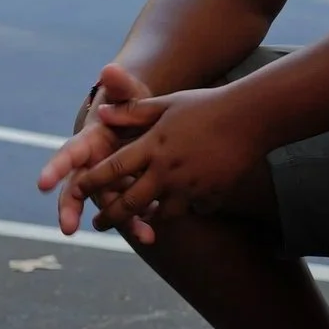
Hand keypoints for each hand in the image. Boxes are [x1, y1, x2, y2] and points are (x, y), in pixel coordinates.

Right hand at [36, 63, 153, 234]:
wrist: (146, 119)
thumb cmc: (131, 104)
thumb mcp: (129, 94)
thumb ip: (120, 85)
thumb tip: (109, 68)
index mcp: (89, 141)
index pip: (69, 154)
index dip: (55, 168)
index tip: (42, 183)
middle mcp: (92, 166)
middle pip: (76, 190)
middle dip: (70, 209)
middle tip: (67, 229)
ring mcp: (108, 183)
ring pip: (107, 206)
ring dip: (121, 222)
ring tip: (141, 236)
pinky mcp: (127, 193)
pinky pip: (130, 211)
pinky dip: (140, 222)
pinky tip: (153, 233)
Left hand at [74, 82, 266, 243]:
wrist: (251, 117)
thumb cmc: (206, 105)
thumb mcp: (167, 103)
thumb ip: (133, 112)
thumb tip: (101, 113)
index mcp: (152, 146)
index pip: (112, 169)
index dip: (91, 182)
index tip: (77, 191)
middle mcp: (167, 170)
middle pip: (130, 203)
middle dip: (110, 217)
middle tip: (99, 224)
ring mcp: (190, 186)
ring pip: (161, 214)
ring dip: (149, 218)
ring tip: (141, 220)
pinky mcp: (211, 194)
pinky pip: (194, 209)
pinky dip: (187, 208)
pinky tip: (186, 205)